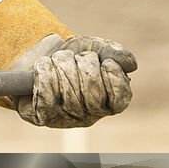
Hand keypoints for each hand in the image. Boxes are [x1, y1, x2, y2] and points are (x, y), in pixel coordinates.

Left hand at [16, 36, 136, 127]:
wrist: (37, 55)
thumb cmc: (72, 55)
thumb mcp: (95, 48)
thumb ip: (114, 53)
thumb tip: (131, 65)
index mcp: (109, 102)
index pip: (119, 98)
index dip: (113, 76)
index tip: (105, 61)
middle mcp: (89, 115)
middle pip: (92, 93)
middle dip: (83, 65)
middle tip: (74, 56)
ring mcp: (65, 119)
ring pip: (68, 94)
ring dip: (62, 65)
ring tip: (57, 58)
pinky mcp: (42, 117)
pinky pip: (45, 97)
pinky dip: (45, 74)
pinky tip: (43, 66)